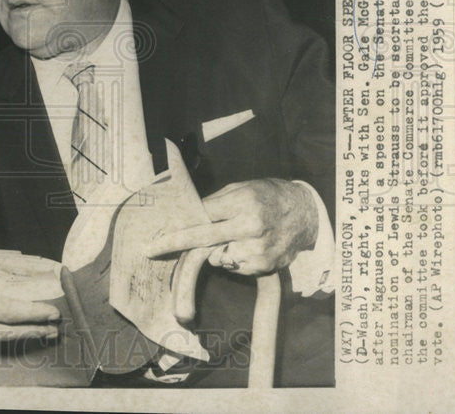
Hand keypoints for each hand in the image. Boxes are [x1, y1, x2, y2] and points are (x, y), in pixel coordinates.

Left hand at [148, 179, 317, 322]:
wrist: (303, 213)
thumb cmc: (266, 196)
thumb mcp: (240, 188)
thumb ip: (213, 203)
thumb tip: (186, 216)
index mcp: (242, 202)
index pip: (201, 217)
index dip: (177, 228)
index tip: (155, 239)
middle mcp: (250, 227)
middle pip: (203, 239)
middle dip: (175, 244)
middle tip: (151, 249)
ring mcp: (258, 249)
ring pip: (217, 257)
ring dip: (215, 250)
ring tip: (234, 236)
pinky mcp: (264, 266)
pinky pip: (233, 267)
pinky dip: (232, 258)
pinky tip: (247, 246)